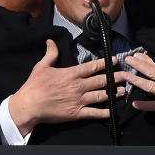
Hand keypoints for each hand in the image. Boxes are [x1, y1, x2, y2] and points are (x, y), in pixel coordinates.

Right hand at [6, 40, 126, 135]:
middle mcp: (77, 86)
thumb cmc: (34, 86)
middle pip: (101, 81)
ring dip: (113, 93)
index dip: (105, 64)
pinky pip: (94, 113)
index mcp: (71, 74)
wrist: (28, 106)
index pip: (92, 67)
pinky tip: (113, 110)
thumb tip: (51, 41)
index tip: (115, 61)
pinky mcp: (76, 114)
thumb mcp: (42, 66)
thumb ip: (50, 54)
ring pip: (101, 96)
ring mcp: (78, 101)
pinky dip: (105, 112)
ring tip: (123, 90)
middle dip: (115, 78)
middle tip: (125, 75)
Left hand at [125, 50, 154, 135]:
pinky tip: (134, 103)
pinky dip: (143, 105)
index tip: (139, 54)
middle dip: (137, 64)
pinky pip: (152, 106)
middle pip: (151, 71)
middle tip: (127, 59)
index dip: (148, 57)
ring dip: (135, 80)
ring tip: (124, 75)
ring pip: (148, 85)